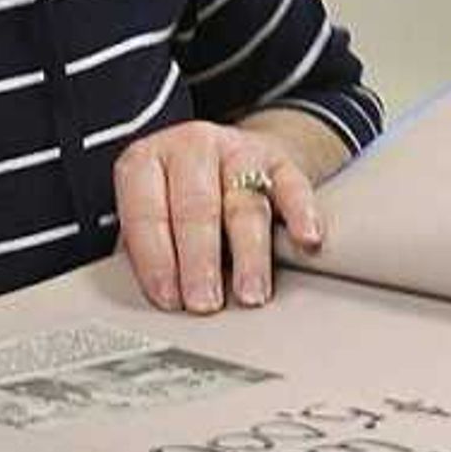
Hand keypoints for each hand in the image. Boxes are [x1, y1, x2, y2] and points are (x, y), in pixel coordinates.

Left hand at [111, 119, 325, 313]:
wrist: (229, 159)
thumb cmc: (178, 199)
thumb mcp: (151, 216)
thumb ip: (147, 250)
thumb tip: (159, 300)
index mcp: (144, 161)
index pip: (146, 212)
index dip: (155, 259)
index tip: (169, 299)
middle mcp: (190, 147)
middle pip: (196, 207)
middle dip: (199, 262)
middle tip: (204, 303)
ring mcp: (237, 150)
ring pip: (244, 206)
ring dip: (248, 256)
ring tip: (250, 294)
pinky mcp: (280, 161)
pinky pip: (294, 187)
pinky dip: (301, 214)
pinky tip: (306, 240)